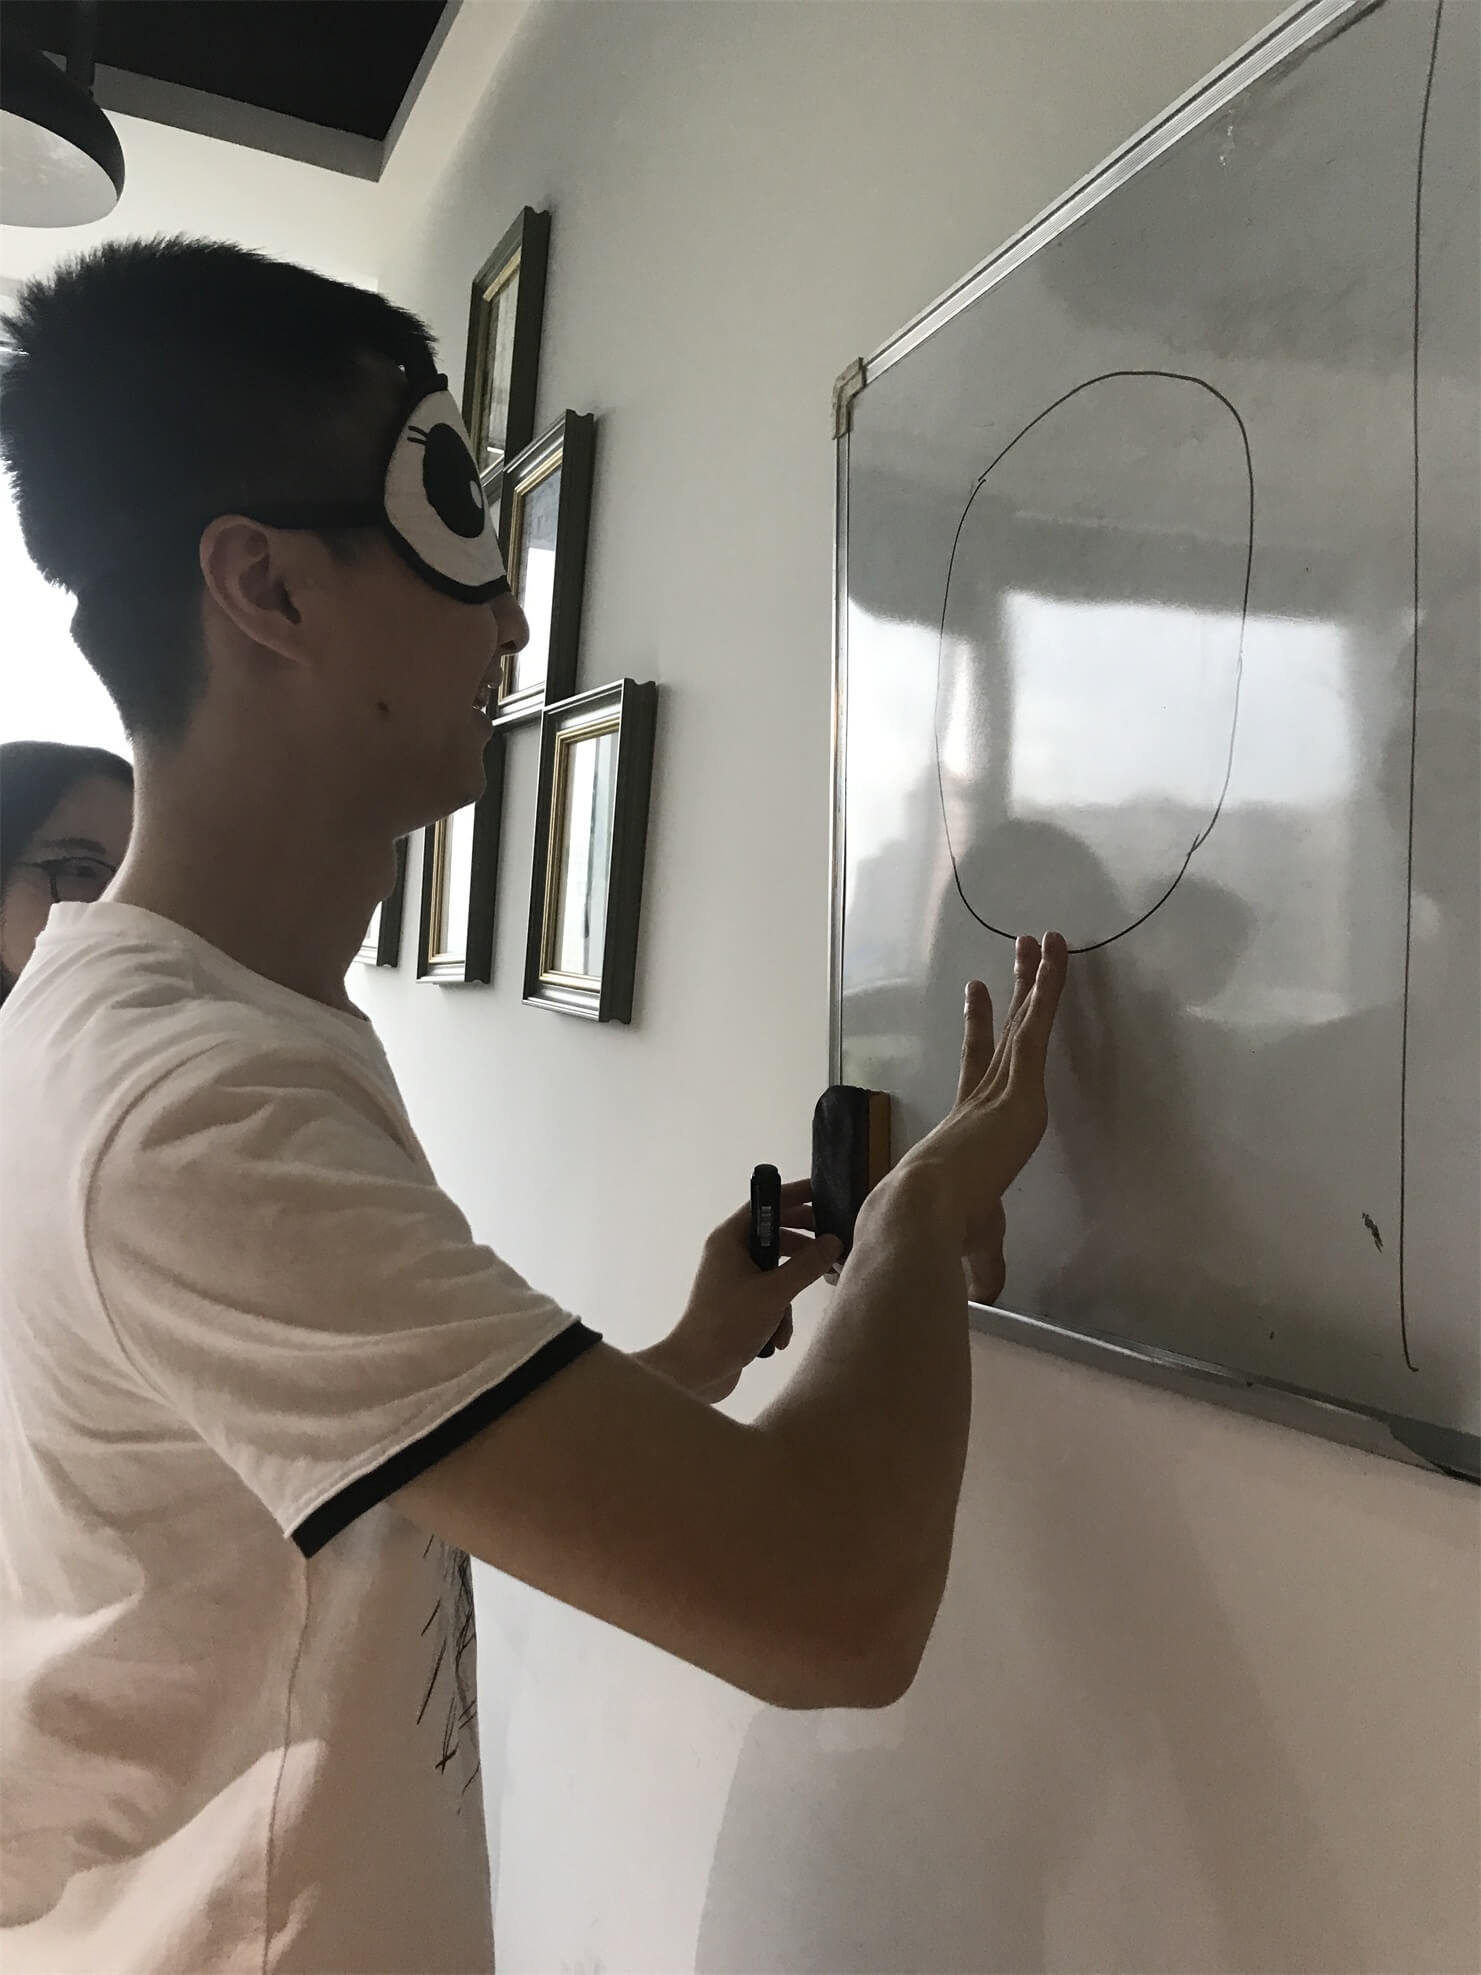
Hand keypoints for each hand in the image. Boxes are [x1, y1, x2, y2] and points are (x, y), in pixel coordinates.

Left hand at [641, 1181, 841, 1402]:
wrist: (697, 1370)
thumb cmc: (730, 1322)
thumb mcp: (775, 1292)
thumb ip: (807, 1265)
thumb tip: (833, 1241)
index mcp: (729, 1239)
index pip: (764, 1204)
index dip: (794, 1196)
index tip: (824, 1195)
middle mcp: (728, 1254)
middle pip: (773, 1235)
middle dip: (802, 1246)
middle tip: (831, 1246)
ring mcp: (732, 1280)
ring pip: (774, 1269)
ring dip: (791, 1289)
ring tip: (812, 1296)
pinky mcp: (737, 1304)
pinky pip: (767, 1295)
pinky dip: (778, 1311)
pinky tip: (780, 1336)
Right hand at [901, 933, 1067, 1257]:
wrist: (923, 1210)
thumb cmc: (939, 1227)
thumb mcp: (978, 1241)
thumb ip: (986, 1258)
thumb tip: (988, 1291)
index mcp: (970, 1124)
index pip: (979, 1067)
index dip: (979, 1030)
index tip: (978, 994)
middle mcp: (984, 1097)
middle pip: (1006, 1034)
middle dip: (1013, 991)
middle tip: (1019, 950)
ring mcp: (1001, 1087)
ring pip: (1025, 1022)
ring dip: (1035, 978)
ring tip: (1043, 939)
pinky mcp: (1018, 1084)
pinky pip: (1039, 1026)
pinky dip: (1049, 989)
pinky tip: (1058, 957)